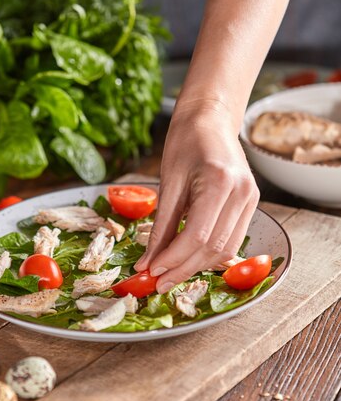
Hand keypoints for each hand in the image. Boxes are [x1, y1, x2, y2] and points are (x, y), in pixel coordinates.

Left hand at [134, 101, 259, 292]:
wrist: (211, 118)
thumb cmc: (185, 141)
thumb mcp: (167, 182)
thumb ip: (161, 225)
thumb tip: (148, 261)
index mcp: (220, 182)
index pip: (198, 236)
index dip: (173, 259)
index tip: (151, 271)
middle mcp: (242, 193)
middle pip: (213, 248)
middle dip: (183, 269)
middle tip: (158, 282)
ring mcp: (251, 199)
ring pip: (225, 250)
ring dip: (196, 266)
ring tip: (170, 274)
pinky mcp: (251, 203)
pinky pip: (231, 240)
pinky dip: (209, 254)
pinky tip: (188, 259)